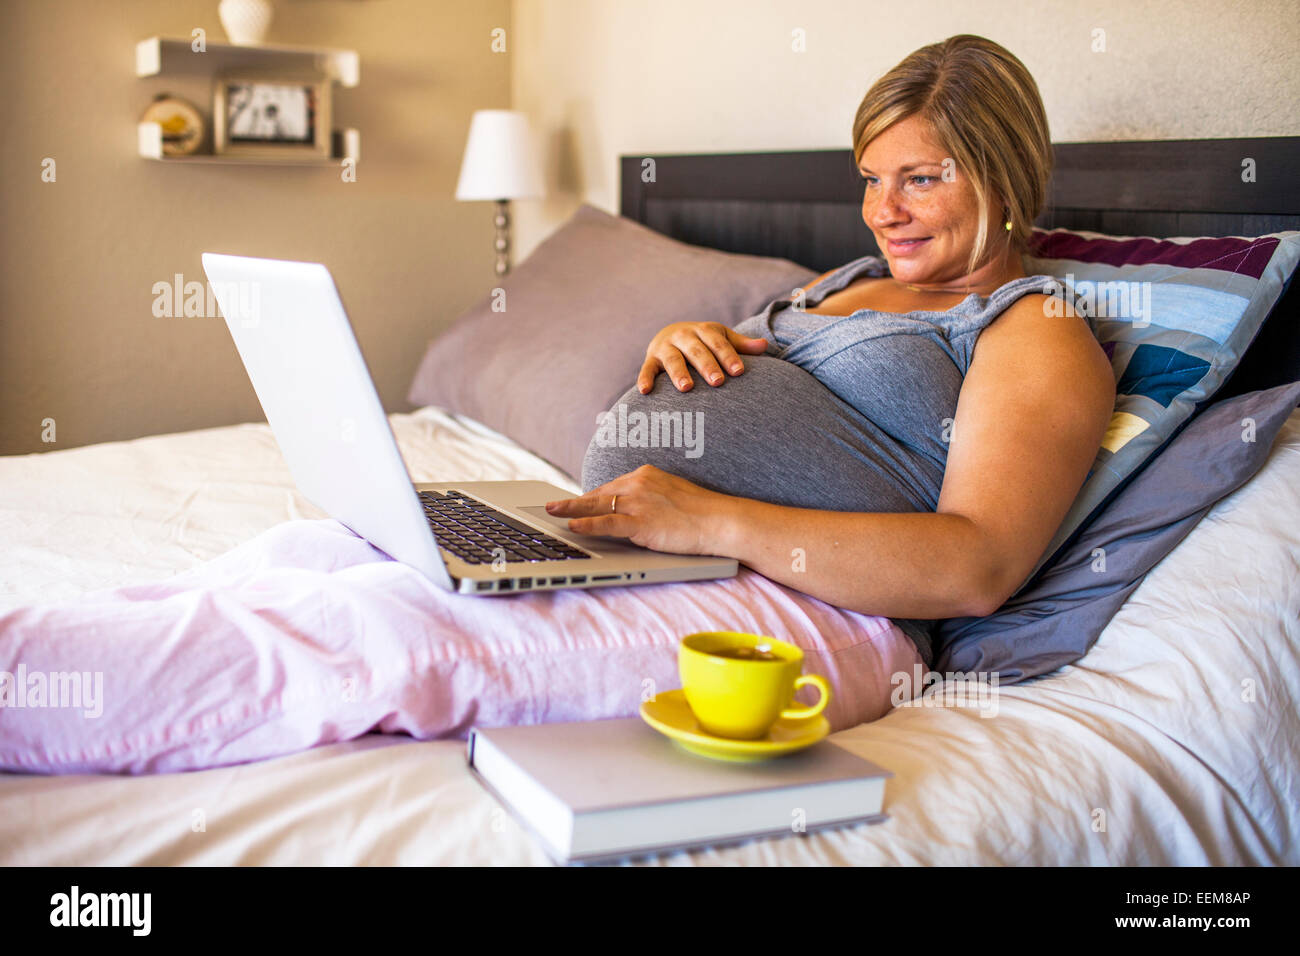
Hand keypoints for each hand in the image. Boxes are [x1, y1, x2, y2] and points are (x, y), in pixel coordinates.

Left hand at [544, 464, 733, 555]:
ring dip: (571, 510)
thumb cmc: (701, 512)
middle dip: (575, 502)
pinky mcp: (641, 522)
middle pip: (599, 494)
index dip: (591, 498)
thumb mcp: (672, 494)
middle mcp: (638, 483)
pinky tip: (572, 525)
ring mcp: (638, 502)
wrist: (720, 521)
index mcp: (646, 475)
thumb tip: (634, 508)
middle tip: (553, 505)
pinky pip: (607, 522)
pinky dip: (587, 524)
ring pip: (597, 506)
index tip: (576, 504)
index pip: (611, 487)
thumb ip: (650, 497)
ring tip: (552, 512)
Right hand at [638, 321, 766, 393]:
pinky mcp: (650, 358)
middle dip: (707, 366)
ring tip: (686, 388)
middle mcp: (683, 335)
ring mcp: (665, 346)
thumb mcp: (721, 338)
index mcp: (704, 330)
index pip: (718, 343)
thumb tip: (765, 346)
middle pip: (696, 351)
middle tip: (718, 382)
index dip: (729, 356)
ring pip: (672, 359)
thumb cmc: (704, 342)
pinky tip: (646, 391)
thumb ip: (741, 345)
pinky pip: (647, 369)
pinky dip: (644, 379)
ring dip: (678, 373)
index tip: (739, 372)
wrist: (671, 334)